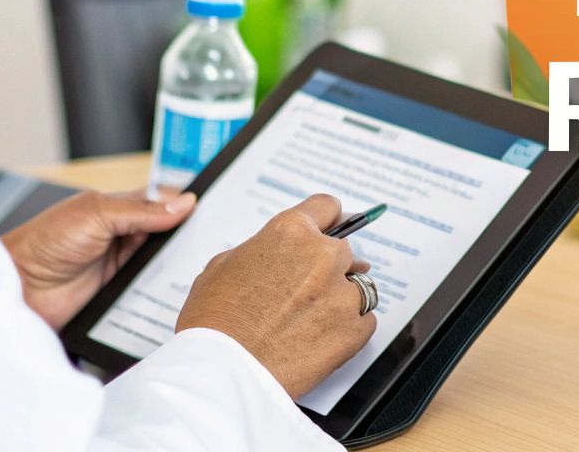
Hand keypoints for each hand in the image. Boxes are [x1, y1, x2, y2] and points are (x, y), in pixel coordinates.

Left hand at [2, 189, 197, 329]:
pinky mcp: (119, 292)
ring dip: (178, 263)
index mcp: (118, 207)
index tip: (216, 205)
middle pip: (167, 233)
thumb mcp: (97, 213)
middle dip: (189, 234)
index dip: (185, 202)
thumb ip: (141, 209)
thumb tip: (184, 203)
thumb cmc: (45, 241)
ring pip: (163, 261)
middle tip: (218, 236)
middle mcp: (122, 234)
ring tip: (207, 262)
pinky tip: (183, 288)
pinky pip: (151, 288)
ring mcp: (121, 264)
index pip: (162, 201)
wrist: (19, 288)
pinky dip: (165, 288)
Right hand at [176, 194, 376, 398]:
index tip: (330, 229)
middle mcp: (322, 256)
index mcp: (290, 232)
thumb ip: (258, 249)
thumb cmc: (214, 321)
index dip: (326, 221)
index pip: (327, 207)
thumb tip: (270, 253)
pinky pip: (363, 321)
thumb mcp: (222, 266)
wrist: (222, 371)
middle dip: (327, 268)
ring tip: (309, 321)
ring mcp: (342, 294)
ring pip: (356, 287)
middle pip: (342, 251)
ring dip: (339, 299)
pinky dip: (347, 329)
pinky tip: (319, 340)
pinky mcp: (354, 330)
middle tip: (305, 292)